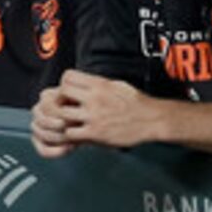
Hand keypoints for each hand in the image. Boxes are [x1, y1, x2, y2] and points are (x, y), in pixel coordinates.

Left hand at [32, 70, 153, 154]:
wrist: (152, 119)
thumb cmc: (137, 103)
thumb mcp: (117, 84)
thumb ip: (98, 84)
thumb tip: (85, 82)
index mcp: (100, 84)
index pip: (69, 76)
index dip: (64, 83)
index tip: (67, 91)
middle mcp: (95, 98)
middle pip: (62, 93)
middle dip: (59, 99)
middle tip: (63, 106)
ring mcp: (94, 116)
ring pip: (62, 114)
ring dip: (62, 118)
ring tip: (69, 121)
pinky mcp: (95, 133)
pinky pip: (71, 133)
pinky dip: (70, 134)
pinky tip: (77, 133)